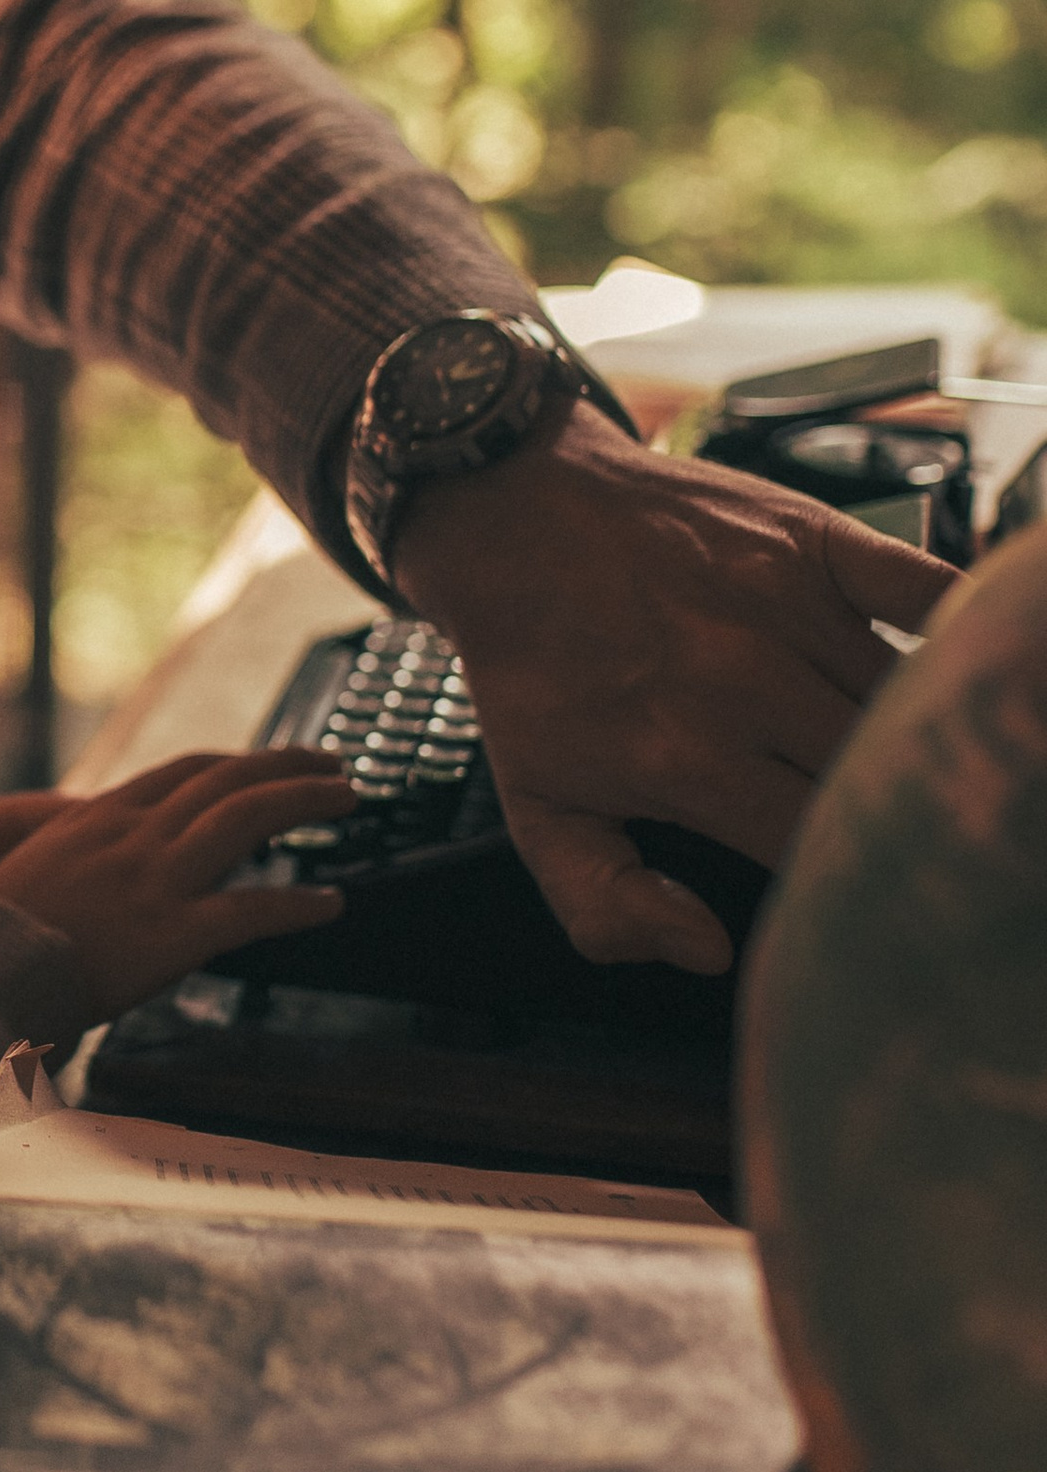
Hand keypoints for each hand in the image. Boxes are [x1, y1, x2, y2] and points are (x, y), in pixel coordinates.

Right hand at [0, 747, 354, 1019]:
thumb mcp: (26, 871)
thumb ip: (73, 854)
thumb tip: (97, 856)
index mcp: (97, 817)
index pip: (183, 771)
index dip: (235, 762)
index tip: (269, 760)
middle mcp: (131, 836)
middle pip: (225, 779)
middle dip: (286, 764)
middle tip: (331, 763)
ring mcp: (153, 881)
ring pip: (248, 818)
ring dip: (306, 800)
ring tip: (347, 796)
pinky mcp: (171, 934)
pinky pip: (253, 910)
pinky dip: (299, 904)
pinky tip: (331, 904)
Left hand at [395, 402, 956, 971]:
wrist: (509, 519)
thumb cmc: (534, 671)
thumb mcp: (537, 807)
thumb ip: (605, 904)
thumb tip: (709, 952)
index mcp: (690, 762)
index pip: (819, 849)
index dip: (851, 880)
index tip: (865, 895)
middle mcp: (746, 685)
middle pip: (878, 776)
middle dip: (900, 814)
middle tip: (911, 833)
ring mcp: (785, 606)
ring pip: (906, 695)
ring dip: (923, 731)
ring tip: (928, 759)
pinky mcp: (810, 538)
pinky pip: (926, 588)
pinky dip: (962, 624)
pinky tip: (961, 665)